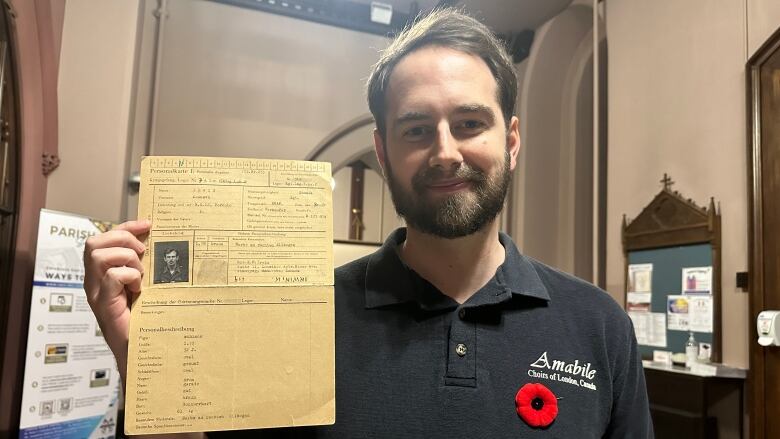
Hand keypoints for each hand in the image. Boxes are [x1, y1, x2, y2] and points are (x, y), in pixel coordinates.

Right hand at [83, 219, 149, 383]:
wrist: (140, 350)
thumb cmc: (144, 318)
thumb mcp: (145, 285)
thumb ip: (144, 266)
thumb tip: (158, 241)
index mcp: (102, 273)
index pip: (104, 238)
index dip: (126, 227)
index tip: (148, 224)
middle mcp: (94, 281)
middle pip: (94, 242)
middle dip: (122, 239)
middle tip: (142, 253)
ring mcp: (97, 293)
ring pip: (99, 255)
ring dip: (125, 259)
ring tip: (140, 274)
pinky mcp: (104, 306)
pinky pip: (111, 277)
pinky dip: (129, 277)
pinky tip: (139, 289)